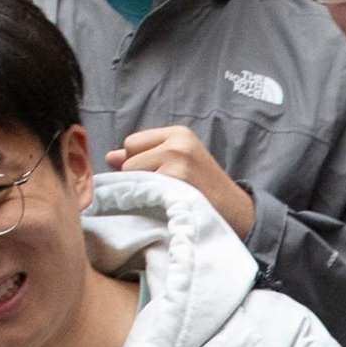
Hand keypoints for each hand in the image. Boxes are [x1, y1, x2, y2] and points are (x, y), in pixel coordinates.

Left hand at [107, 125, 254, 240]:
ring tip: (163, 198)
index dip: (135, 162)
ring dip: (141, 188)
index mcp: (179, 133)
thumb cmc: (204, 191)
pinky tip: (163, 205)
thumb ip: (145, 157)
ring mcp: (177, 159)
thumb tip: (109, 157)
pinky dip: (147, 199)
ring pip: (132, 172)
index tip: (154, 178)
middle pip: (129, 155)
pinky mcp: (176, 178)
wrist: (236, 213)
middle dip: (136, 174)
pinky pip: (142, 187)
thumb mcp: (179, 164)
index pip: (132, 142)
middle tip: (160, 190)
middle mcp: (178, 142)